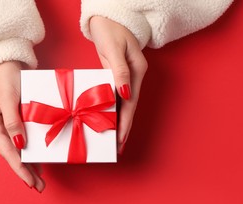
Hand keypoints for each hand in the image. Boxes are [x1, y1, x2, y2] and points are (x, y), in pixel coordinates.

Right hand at [0, 61, 44, 191]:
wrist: (2, 60)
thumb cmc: (3, 75)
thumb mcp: (8, 97)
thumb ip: (13, 121)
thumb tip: (20, 144)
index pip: (7, 150)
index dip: (19, 167)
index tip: (30, 181)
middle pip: (12, 154)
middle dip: (26, 171)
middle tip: (39, 187)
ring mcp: (5, 124)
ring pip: (18, 149)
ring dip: (29, 163)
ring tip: (40, 179)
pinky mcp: (15, 119)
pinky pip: (23, 138)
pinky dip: (31, 149)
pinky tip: (38, 160)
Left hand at [90, 16, 147, 153]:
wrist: (108, 16)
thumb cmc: (110, 28)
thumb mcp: (114, 48)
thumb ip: (119, 71)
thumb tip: (124, 93)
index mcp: (136, 71)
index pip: (130, 103)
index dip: (125, 122)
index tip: (120, 139)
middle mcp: (133, 77)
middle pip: (128, 107)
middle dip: (123, 128)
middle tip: (117, 148)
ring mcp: (125, 77)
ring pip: (122, 104)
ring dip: (117, 122)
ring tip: (112, 140)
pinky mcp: (115, 75)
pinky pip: (114, 97)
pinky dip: (111, 110)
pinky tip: (106, 119)